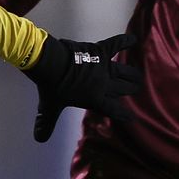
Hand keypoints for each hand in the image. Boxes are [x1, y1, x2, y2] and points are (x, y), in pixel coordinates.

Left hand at [22, 33, 142, 142]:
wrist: (52, 64)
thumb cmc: (52, 87)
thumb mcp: (50, 108)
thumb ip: (46, 123)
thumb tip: (39, 139)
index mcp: (95, 99)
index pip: (113, 110)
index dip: (123, 115)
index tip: (132, 118)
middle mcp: (104, 84)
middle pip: (122, 89)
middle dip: (130, 89)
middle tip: (136, 89)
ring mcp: (104, 67)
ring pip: (124, 71)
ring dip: (132, 74)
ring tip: (139, 77)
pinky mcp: (100, 51)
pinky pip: (116, 45)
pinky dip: (125, 41)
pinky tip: (134, 39)